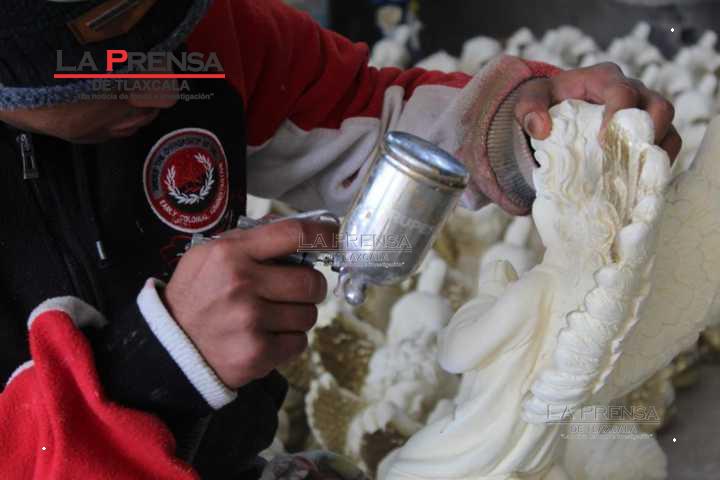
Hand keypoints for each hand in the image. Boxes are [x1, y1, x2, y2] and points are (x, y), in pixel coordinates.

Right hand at [164, 220, 337, 388]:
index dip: (321, 233)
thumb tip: (295, 230)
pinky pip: (299, 342)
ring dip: (298, 315)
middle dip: (311, 287)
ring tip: (273, 316)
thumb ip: (249, 241)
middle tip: (296, 290)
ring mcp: (251, 321)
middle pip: (311, 281)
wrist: (169, 347)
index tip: (332, 236)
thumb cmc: (195, 296)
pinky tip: (266, 336)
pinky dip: (289, 341)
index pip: (291, 234)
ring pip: (308, 315)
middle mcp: (242, 284)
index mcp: (231, 254)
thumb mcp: (208, 256)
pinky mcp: (258, 353)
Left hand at [514, 62, 681, 160]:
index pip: (622, 92)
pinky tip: (641, 183)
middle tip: (630, 159)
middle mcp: (633, 91)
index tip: (603, 142)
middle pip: (659, 106)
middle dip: (651, 133)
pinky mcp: (649, 132)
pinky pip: (666, 145)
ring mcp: (644, 112)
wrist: (557, 110)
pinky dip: (657, 164)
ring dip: (659, 152)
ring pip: (669, 127)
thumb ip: (528, 109)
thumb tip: (540, 129)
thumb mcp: (531, 99)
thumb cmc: (547, 101)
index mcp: (605, 79)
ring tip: (640, 176)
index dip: (618, 116)